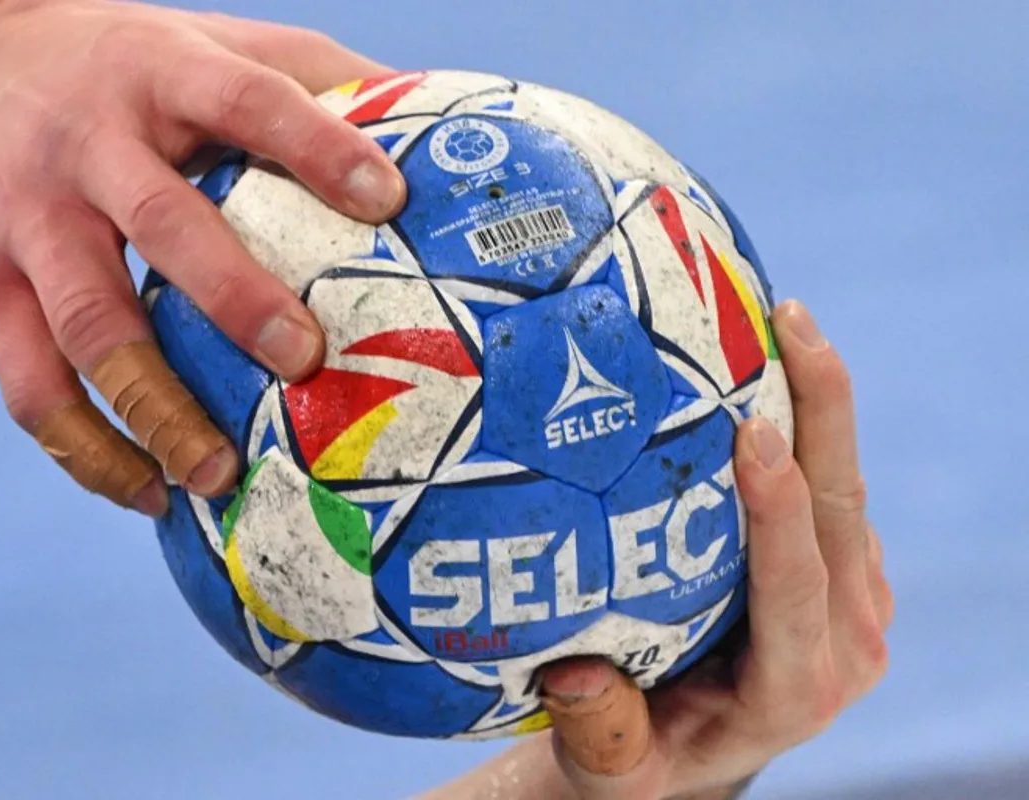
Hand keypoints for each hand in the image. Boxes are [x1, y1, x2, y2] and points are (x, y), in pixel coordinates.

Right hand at [0, 0, 404, 514]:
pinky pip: (28, 385)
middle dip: (236, 301)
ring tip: (220, 476)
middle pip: (163, 228)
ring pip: (89, 327)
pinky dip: (86, 451)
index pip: (246, 102)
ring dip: (156, 411)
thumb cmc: (119, 64)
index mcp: (159, 74)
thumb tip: (422, 120)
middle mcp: (86, 146)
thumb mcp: (204, 40)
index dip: (318, 149)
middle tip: (304, 363)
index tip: (387, 203)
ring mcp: (26, 219)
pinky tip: (147, 490)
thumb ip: (301, 74)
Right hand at [427, 300, 892, 799]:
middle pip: (840, 515)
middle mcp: (843, 647)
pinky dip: (810, 425)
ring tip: (785, 319)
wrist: (688, 756)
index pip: (794, 591)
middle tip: (789, 322)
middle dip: (822, 413)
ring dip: (822, 404)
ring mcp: (854, 607)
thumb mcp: (609, 770)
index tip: (751, 430)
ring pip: (845, 492)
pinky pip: (832, 493)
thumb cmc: (637, 759)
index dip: (777, 511)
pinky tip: (768, 365)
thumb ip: (598, 732)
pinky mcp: (844, 575)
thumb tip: (572, 673)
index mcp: (794, 692)